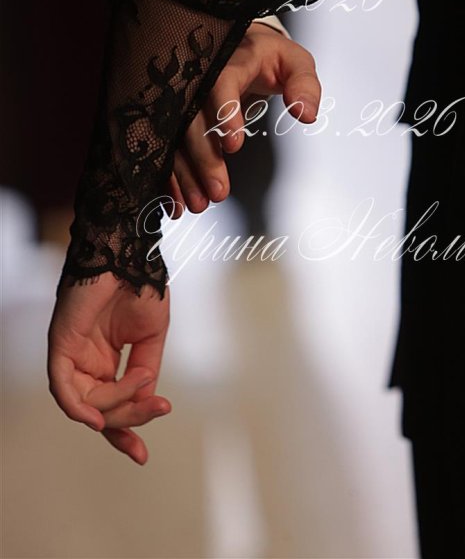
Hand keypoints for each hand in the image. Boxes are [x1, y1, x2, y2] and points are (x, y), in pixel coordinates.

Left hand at [47, 273, 170, 464]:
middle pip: (97, 412)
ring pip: (85, 404)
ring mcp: (72, 354)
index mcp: (106, 360)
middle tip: (157, 411)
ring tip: (143, 381)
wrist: (131, 253)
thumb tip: (144, 407)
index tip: (142, 457)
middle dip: (125, 424)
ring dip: (115, 404)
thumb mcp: (152, 339)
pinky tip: (97, 419)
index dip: (124, 434)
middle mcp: (86, 362)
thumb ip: (144, 375)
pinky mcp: (60, 345)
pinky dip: (79, 408)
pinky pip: (63, 388)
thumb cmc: (142, 286)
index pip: (111, 407)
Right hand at [170, 21, 320, 214]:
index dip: (224, 112)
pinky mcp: (175, 117)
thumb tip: (307, 114)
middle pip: (193, 118)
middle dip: (205, 158)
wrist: (237, 46)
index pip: (222, 82)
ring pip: (176, 137)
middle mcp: (199, 78)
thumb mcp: (294, 62)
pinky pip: (167, 146)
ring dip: (185, 174)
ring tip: (200, 205)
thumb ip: (304, 84)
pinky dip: (170, 176)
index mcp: (231, 60)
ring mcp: (182, 98)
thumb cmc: (270, 57)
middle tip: (219, 193)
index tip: (234, 145)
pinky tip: (177, 203)